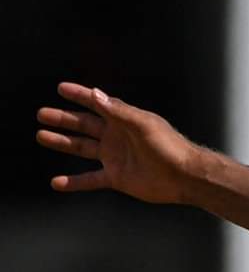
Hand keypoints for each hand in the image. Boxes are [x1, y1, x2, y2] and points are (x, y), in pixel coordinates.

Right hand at [35, 82, 203, 203]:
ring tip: (41, 136)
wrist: (185, 177)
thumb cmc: (168, 146)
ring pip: (82, 148)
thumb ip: (118, 110)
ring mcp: (114, 157)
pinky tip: (57, 182)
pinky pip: (91, 179)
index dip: (80, 95)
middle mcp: (115, 136)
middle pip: (83, 125)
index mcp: (122, 120)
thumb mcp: (143, 124)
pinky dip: (74, 182)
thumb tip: (95, 93)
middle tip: (42, 114)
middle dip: (63, 119)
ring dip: (62, 143)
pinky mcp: (117, 178)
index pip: (96, 103)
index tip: (61, 88)